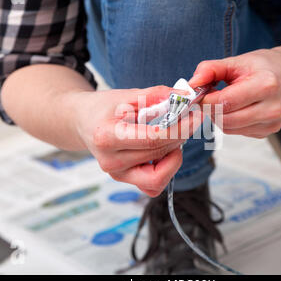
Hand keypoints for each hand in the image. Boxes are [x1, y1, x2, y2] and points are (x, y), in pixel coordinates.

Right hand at [68, 86, 201, 196]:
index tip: (197, 117)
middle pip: (159, 153)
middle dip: (180, 135)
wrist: (83, 121)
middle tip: (189, 119)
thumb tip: (183, 97)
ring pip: (159, 174)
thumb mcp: (126, 95)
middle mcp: (110, 161)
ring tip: (173, 135)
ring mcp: (117, 174)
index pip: (152, 139)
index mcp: (107, 137)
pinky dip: (165, 170)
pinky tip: (164, 152)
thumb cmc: (103, 107)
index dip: (179, 129)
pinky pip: (153, 185)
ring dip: (174, 154)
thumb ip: (155, 96)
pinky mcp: (125, 180)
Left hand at [189, 48, 280, 137]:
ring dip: (217, 116)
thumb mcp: (236, 61)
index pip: (225, 102)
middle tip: (206, 97)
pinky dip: (228, 121)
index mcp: (266, 85)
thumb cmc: (262, 67)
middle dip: (209, 109)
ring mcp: (271, 123)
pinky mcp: (266, 132)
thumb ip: (210, 69)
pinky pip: (235, 131)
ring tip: (221, 100)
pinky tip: (233, 108)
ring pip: (228, 127)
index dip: (206, 100)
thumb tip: (191, 84)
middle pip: (225, 118)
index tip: (199, 93)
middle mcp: (271, 108)